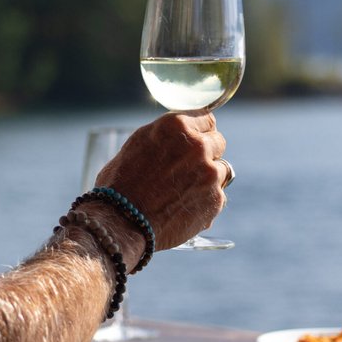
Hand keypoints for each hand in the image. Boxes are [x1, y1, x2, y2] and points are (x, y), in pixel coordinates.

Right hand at [95, 112, 227, 250]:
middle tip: (188, 168)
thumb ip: (167, 136)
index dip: (198, 132)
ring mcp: (209, 173)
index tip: (194, 141)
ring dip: (208, 177)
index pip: (207, 119)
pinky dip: (205, 200)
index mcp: (176, 126)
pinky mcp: (215, 199)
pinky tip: (183, 206)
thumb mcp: (139, 144)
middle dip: (206, 152)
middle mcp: (197, 146)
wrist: (121, 222)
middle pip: (218, 142)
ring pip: (221, 169)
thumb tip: (182, 135)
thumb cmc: (121, 183)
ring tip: (183, 190)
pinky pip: (218, 194)